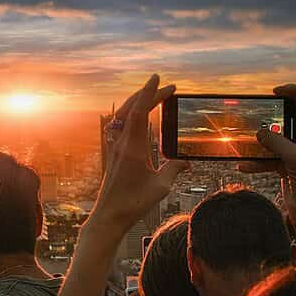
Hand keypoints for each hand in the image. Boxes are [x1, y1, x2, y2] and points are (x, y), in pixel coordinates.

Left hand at [88, 75, 189, 239]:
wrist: (109, 216)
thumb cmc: (133, 203)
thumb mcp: (161, 187)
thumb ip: (174, 169)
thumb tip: (187, 162)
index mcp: (132, 147)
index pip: (140, 112)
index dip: (149, 93)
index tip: (158, 78)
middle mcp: (121, 143)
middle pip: (132, 109)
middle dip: (149, 94)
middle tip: (167, 86)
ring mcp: (115, 147)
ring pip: (125, 116)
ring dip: (139, 103)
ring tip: (154, 96)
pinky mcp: (114, 153)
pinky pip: (122, 126)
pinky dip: (133, 115)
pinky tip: (140, 117)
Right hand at [239, 84, 295, 245]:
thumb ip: (277, 142)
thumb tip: (259, 132)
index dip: (295, 92)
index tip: (275, 91)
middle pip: (289, 120)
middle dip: (271, 118)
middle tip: (255, 115)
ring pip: (275, 140)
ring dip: (260, 142)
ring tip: (245, 141)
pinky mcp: (286, 169)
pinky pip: (268, 159)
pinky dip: (256, 162)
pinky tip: (244, 166)